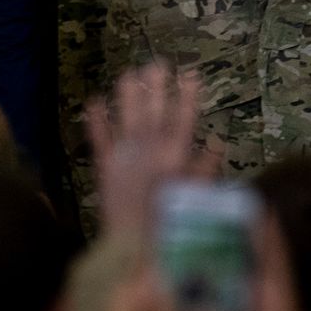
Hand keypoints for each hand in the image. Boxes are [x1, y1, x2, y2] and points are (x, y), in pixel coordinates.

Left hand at [87, 61, 205, 236]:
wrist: (135, 249)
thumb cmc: (173, 226)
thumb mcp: (199, 198)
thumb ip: (207, 169)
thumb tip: (218, 141)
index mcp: (175, 158)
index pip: (183, 119)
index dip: (187, 94)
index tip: (191, 72)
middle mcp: (149, 152)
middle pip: (153, 111)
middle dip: (156, 86)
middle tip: (157, 61)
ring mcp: (125, 157)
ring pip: (126, 118)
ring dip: (127, 95)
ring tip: (128, 72)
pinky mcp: (104, 167)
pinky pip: (98, 138)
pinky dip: (94, 119)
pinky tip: (92, 100)